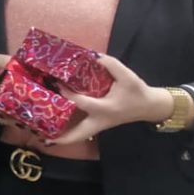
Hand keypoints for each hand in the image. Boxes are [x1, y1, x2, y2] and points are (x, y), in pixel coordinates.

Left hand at [49, 55, 174, 145]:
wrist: (149, 106)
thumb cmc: (137, 92)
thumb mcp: (127, 76)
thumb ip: (111, 64)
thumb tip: (93, 55)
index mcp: (106, 108)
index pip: (83, 103)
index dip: (69, 94)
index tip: (57, 84)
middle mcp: (100, 120)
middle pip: (79, 134)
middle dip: (62, 138)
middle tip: (44, 138)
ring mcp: (100, 126)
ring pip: (80, 136)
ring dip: (64, 138)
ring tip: (46, 138)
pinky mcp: (99, 125)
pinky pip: (83, 132)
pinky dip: (71, 133)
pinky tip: (58, 129)